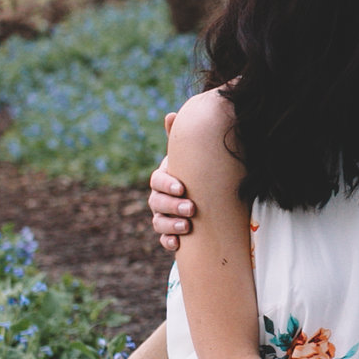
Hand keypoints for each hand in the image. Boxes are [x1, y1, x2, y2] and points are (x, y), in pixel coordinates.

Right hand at [147, 116, 190, 252]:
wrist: (202, 195)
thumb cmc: (195, 172)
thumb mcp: (190, 157)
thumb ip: (180, 139)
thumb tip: (171, 114)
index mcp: (163, 179)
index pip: (157, 181)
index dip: (167, 185)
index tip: (182, 188)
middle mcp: (158, 198)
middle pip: (156, 202)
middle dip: (172, 206)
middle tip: (191, 209)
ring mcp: (162, 216)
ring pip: (158, 221)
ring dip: (170, 225)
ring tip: (187, 226)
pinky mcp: (169, 232)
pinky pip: (163, 239)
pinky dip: (168, 242)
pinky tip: (176, 244)